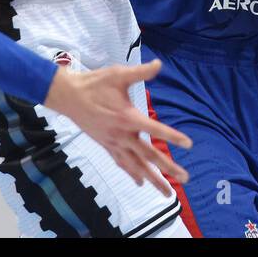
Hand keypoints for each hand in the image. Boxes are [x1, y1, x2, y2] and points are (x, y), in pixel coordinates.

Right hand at [42, 59, 191, 196]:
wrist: (68, 97)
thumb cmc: (94, 84)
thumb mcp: (118, 74)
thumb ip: (141, 72)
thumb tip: (159, 64)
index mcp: (128, 117)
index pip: (155, 129)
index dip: (173, 136)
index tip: (188, 144)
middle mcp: (123, 135)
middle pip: (149, 155)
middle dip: (168, 168)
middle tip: (185, 178)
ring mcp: (114, 143)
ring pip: (136, 166)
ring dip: (153, 179)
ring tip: (167, 192)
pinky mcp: (106, 146)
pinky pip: (122, 163)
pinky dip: (132, 174)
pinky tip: (140, 183)